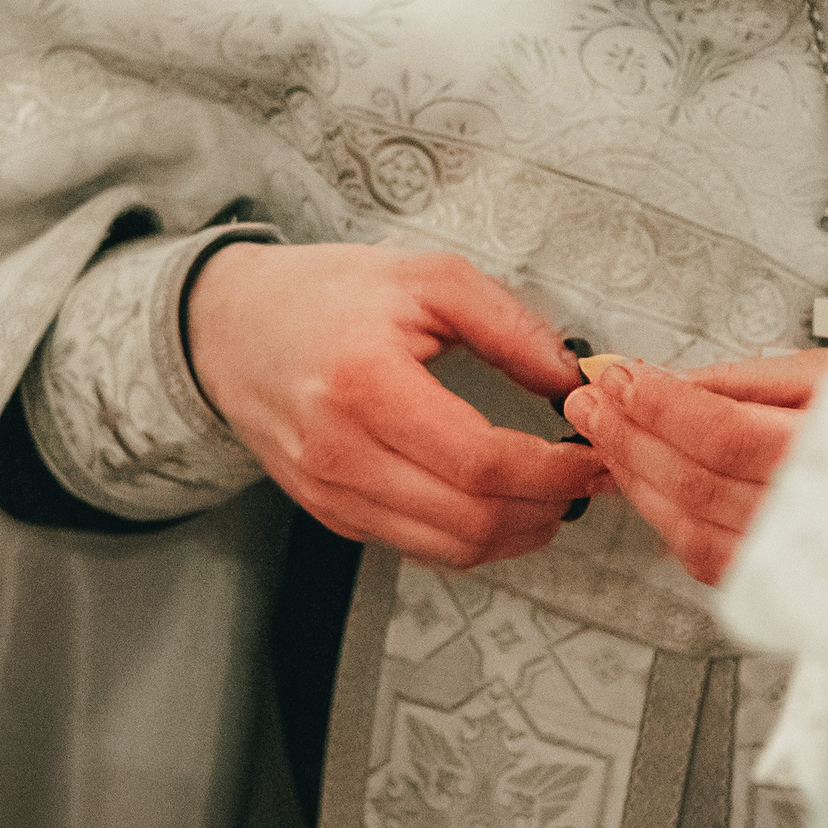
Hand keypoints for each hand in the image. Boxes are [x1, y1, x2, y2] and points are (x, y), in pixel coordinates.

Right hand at [186, 243, 602, 571]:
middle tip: (588, 478)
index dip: (553, 471)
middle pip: (470, 520)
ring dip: (518, 534)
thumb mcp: (425, 278)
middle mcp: (341, 451)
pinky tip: (502, 501)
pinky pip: (418, 547)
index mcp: (366, 384)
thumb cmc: (326, 295)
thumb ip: (509, 326)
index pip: (481, 462)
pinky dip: (473, 535)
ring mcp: (331, 492)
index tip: (596, 456)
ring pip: (449, 549)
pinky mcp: (330, 513)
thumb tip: (573, 380)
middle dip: (548, 508)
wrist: (231, 328)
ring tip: (554, 493)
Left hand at [560, 349, 827, 585]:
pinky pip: (706, 559)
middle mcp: (821, 520)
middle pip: (696, 484)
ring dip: (635, 477)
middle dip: (629, 436)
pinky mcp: (785, 589)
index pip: (725, 436)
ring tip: (604, 435)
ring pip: (690, 528)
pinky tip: (642, 481)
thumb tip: (661, 380)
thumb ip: (742, 383)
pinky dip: (662, 518)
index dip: (662, 405)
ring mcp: (802, 564)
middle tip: (591, 400)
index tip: (620, 375)